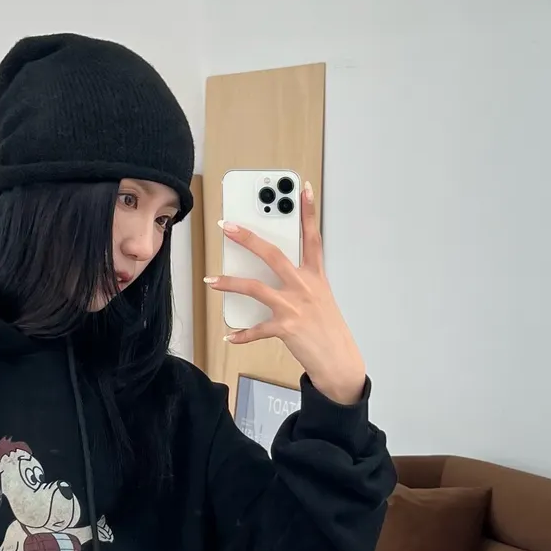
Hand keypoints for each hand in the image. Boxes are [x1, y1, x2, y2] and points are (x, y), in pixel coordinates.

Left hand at [205, 184, 367, 406]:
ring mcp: (295, 306)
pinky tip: (230, 336)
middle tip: (228, 226)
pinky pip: (257, 329)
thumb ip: (300, 283)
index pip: (313, 237)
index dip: (309, 212)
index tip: (303, 189)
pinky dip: (242, 334)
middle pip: (273, 255)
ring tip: (211, 281)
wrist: (339, 361)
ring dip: (229, 283)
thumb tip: (274, 275)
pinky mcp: (287, 327)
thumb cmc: (328, 329)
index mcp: (316, 276)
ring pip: (255, 288)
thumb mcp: (321, 299)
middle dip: (247, 239)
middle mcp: (305, 286)